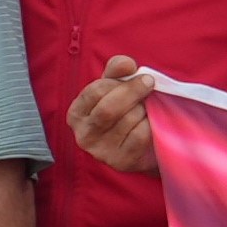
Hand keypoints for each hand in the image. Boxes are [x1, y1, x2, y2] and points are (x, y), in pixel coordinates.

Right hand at [67, 58, 161, 177]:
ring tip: (145, 108)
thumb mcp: (115, 86)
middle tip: (149, 83)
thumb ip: (117, 69)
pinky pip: (140, 135)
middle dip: (133, 92)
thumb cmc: (123, 109)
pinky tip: (148, 123)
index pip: (95, 91)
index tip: (139, 74)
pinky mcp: (121, 162)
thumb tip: (127, 64)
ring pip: (128, 120)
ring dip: (143, 109)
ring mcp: (101, 152)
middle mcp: (84, 135)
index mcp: (76, 113)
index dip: (120, 81)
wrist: (140, 145)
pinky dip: (149, 124)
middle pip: (109, 109)